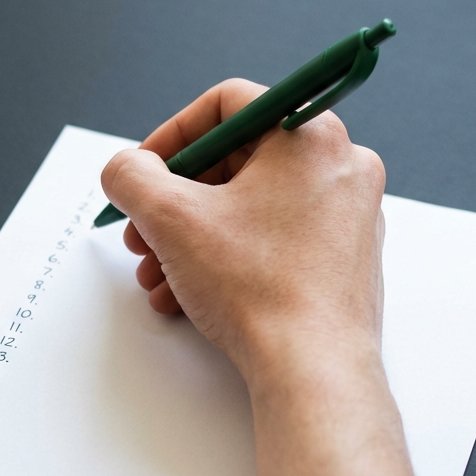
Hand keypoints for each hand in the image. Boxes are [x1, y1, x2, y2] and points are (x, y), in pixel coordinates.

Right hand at [100, 79, 385, 387]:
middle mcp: (342, 168)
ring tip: (157, 275)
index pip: (228, 104)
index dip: (171, 136)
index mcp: (311, 136)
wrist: (313, 370)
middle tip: (142, 232)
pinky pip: (275, 242)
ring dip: (192, 239)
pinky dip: (229, 260)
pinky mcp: (345, 261)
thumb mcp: (171, 219)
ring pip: (252, 210)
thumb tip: (125, 171)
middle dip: (176, 202)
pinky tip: (187, 295)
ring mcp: (349, 217)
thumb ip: (132, 177)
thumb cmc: (259, 289)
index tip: (143, 171)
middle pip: (237, 162)